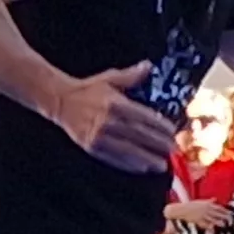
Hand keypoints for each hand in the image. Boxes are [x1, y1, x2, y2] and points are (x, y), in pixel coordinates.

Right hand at [58, 66, 176, 173]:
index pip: (143, 117)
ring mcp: (98, 135)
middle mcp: (107, 120)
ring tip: (161, 165)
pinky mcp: (90, 146)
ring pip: (127, 150)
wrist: (59, 100)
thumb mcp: (110, 78)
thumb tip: (148, 65)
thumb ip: (131, 75)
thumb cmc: (88, 89)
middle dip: (157, 144)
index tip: (173, 132)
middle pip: (138, 135)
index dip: (159, 126)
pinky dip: (128, 164)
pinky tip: (141, 167)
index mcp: (115, 103)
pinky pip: (113, 158)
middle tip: (173, 150)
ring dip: (146, 158)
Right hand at [163, 201, 231, 232]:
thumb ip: (209, 201)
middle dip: (223, 216)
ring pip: (212, 219)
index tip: (230, 213)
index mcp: (208, 205)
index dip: (225, 211)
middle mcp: (206, 210)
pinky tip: (212, 228)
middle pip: (217, 213)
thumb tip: (215, 199)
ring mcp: (202, 215)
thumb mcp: (201, 201)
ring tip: (223, 224)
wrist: (184, 209)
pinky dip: (208, 226)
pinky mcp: (198, 220)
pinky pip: (204, 223)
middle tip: (230, 219)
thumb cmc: (192, 205)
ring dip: (218, 222)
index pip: (218, 208)